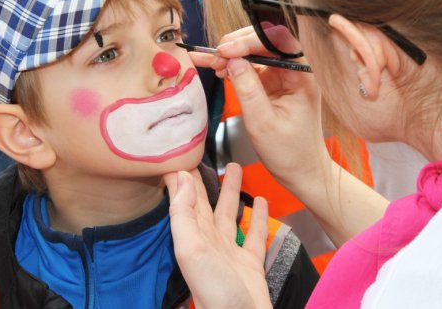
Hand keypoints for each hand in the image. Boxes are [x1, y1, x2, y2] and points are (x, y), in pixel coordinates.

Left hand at [164, 163, 272, 308]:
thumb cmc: (214, 289)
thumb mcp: (191, 248)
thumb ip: (183, 214)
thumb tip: (180, 177)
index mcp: (192, 236)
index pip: (184, 200)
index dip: (181, 179)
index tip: (180, 154)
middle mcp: (210, 241)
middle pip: (207, 203)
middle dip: (206, 180)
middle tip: (206, 155)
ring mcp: (230, 251)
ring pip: (230, 214)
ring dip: (232, 192)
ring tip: (236, 168)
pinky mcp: (250, 261)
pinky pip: (255, 233)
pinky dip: (257, 217)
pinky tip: (261, 201)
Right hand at [193, 28, 331, 188]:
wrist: (302, 172)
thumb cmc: (290, 153)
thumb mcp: (263, 124)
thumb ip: (248, 90)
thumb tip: (233, 61)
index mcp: (302, 76)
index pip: (278, 40)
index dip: (250, 40)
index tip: (226, 51)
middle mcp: (295, 70)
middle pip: (265, 40)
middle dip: (238, 44)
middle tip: (216, 58)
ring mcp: (283, 76)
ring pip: (255, 50)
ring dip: (232, 53)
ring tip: (212, 63)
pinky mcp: (273, 83)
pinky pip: (251, 66)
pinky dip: (233, 65)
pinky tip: (216, 67)